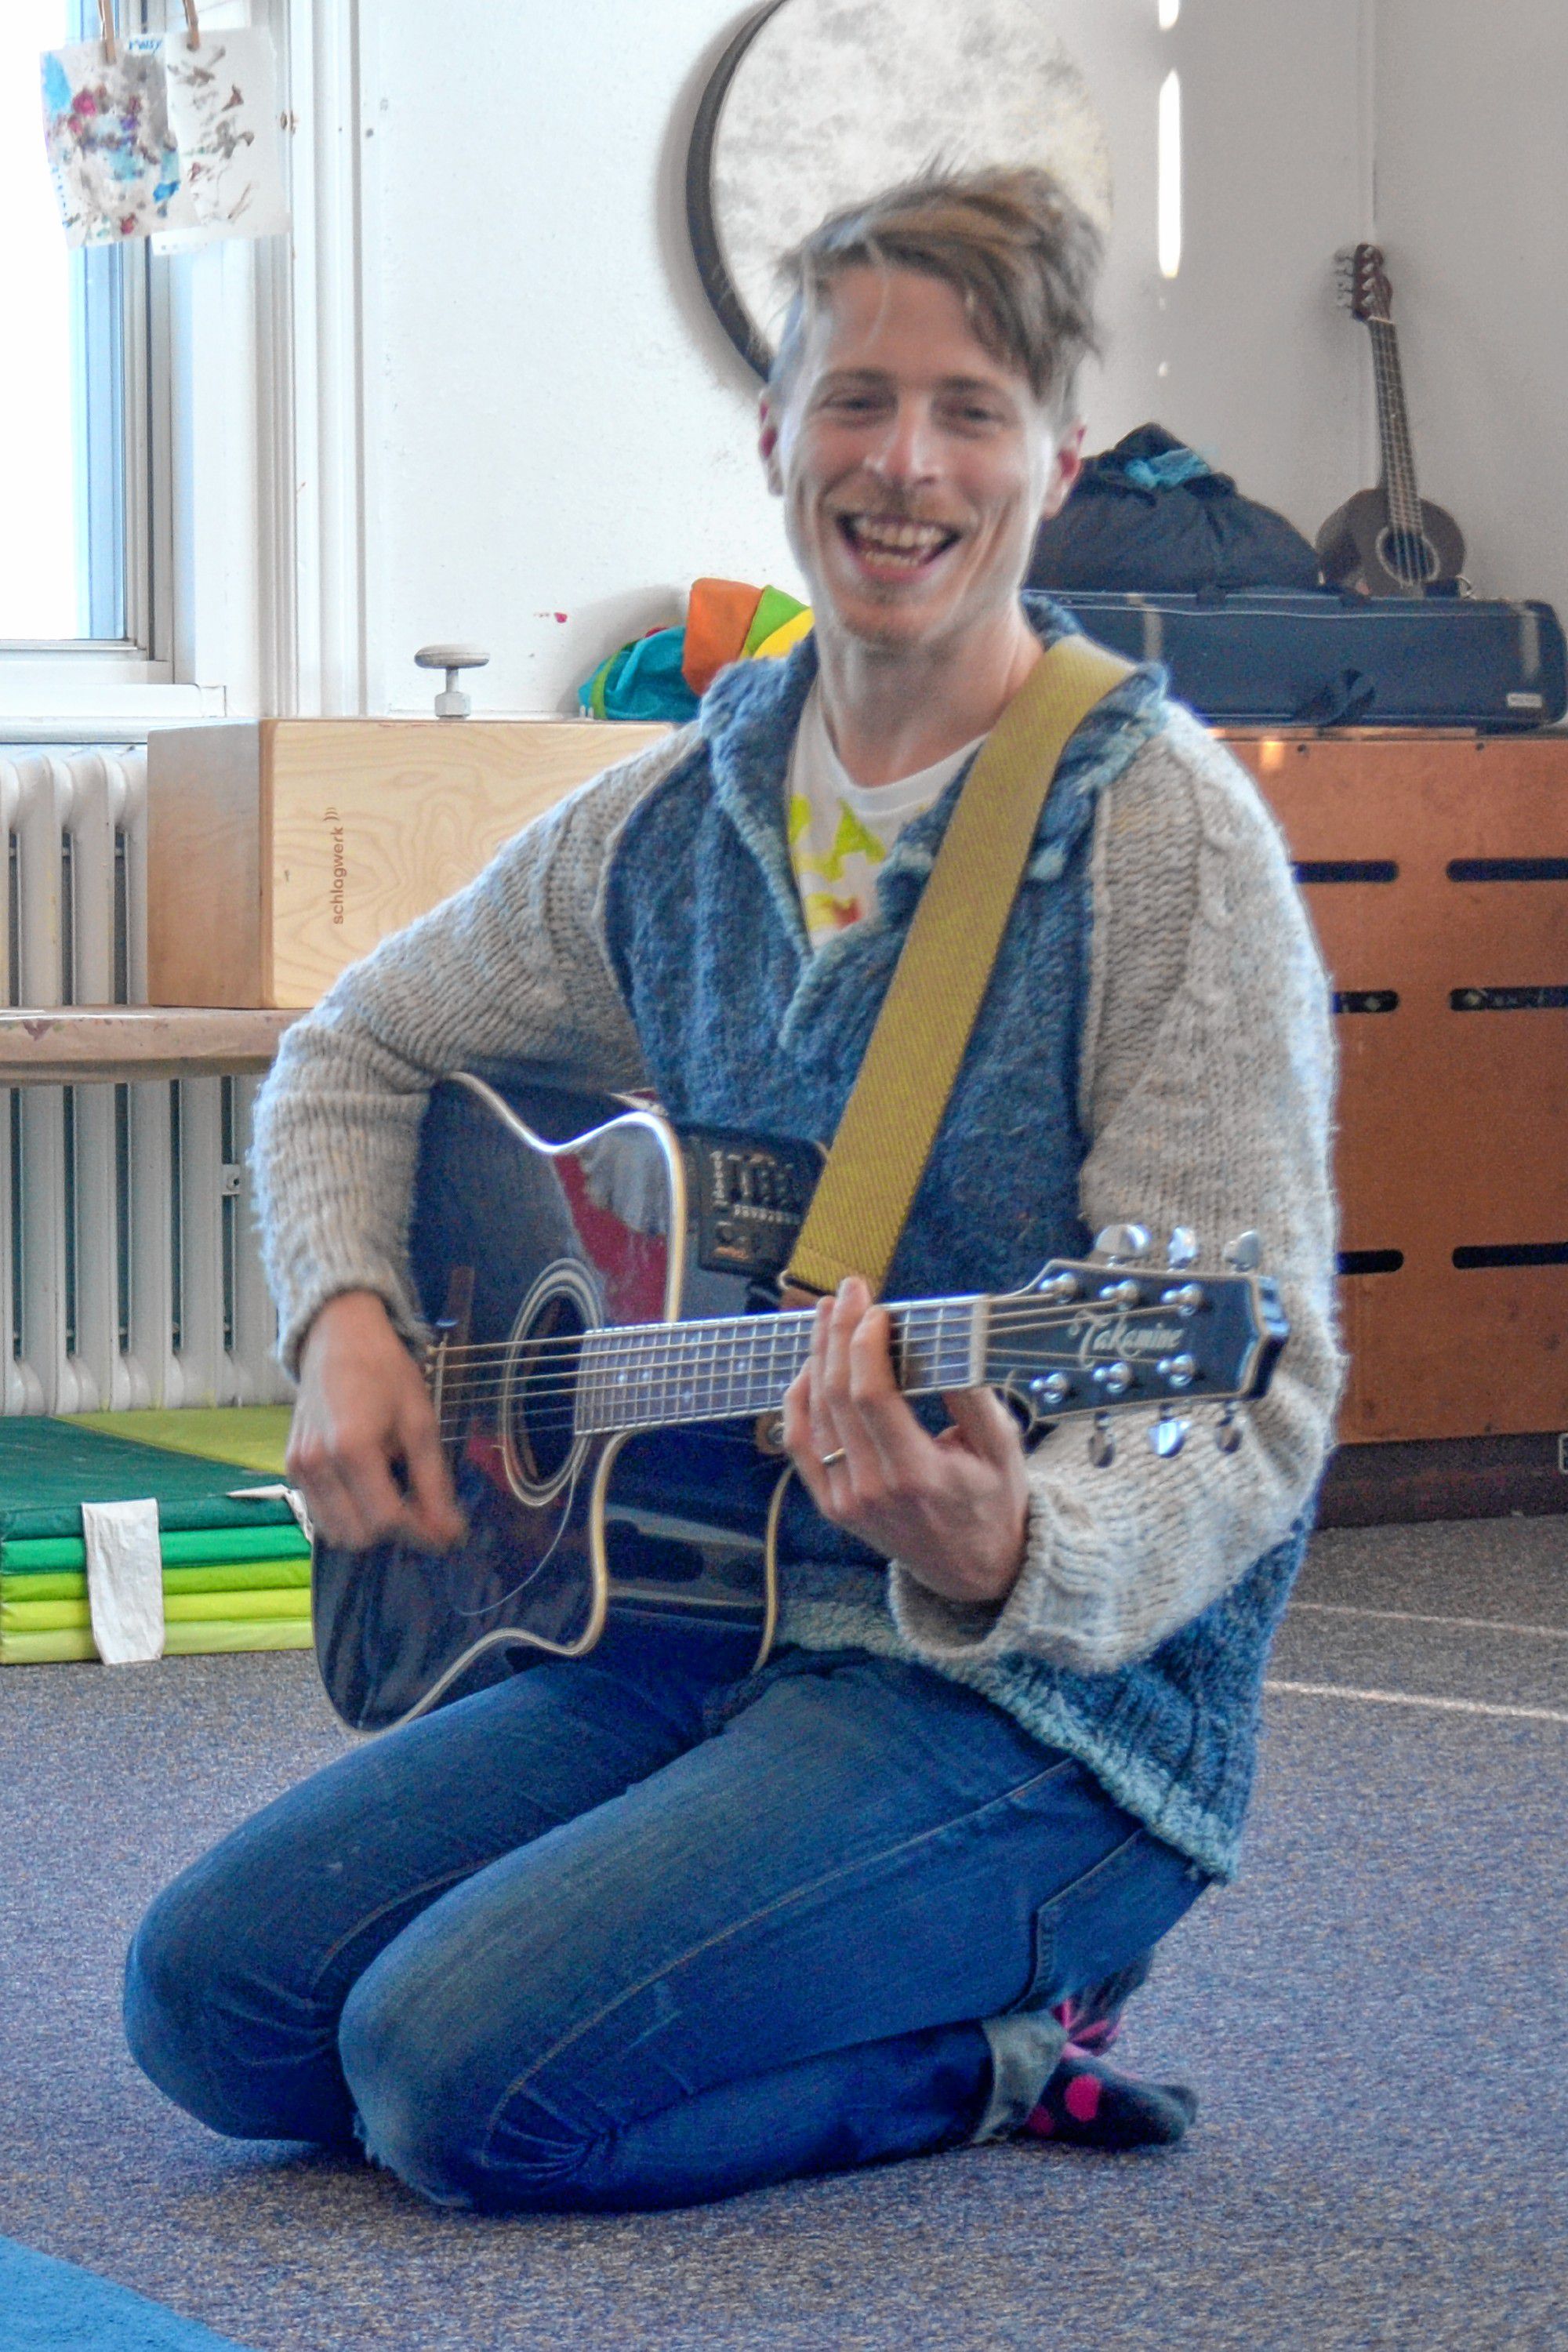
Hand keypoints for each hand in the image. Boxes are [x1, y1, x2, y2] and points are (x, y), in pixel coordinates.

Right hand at [286, 1291, 466, 1553]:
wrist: (339, 1338)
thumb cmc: (385, 1372)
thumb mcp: (420, 1422)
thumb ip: (433, 1482)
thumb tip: (449, 1531)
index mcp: (351, 1447)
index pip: (385, 1519)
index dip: (420, 1531)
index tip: (446, 1528)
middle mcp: (316, 1463)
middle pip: (359, 1535)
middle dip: (396, 1531)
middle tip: (422, 1508)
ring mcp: (298, 1468)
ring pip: (337, 1532)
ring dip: (370, 1526)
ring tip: (395, 1493)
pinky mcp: (291, 1467)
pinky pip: (321, 1514)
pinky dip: (348, 1514)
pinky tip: (369, 1485)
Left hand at [781, 1276, 1028, 1606]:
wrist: (973, 1569)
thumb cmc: (992, 1502)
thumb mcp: (1003, 1450)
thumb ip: (975, 1398)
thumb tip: (951, 1343)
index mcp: (918, 1475)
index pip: (873, 1397)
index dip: (865, 1345)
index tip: (878, 1309)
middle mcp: (873, 1490)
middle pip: (837, 1395)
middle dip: (839, 1334)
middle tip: (851, 1292)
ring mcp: (846, 1501)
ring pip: (815, 1414)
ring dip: (817, 1356)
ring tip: (829, 1314)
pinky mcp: (832, 1505)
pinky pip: (801, 1445)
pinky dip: (797, 1400)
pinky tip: (808, 1366)